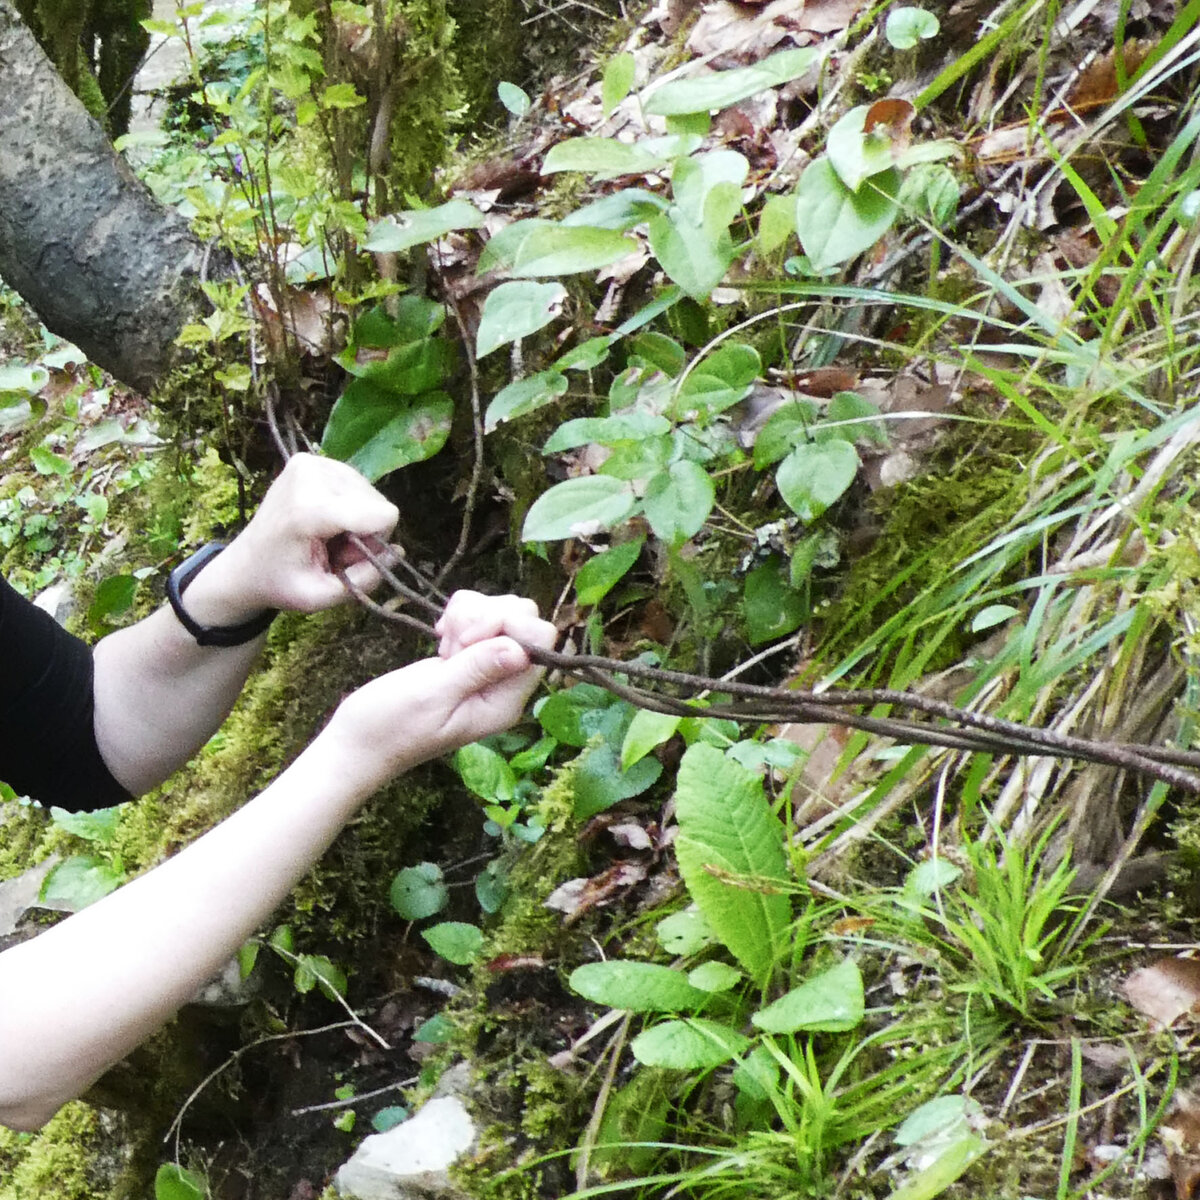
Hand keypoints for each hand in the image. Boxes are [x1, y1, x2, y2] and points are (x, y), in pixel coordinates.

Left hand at [186, 454, 399, 621]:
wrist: (246, 563)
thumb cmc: (281, 583)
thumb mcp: (321, 597)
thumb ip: (364, 580)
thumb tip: (397, 552)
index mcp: (308, 509)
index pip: (381, 514)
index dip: (376, 542)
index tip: (347, 558)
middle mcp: (310, 474)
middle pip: (378, 504)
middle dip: (364, 532)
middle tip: (333, 551)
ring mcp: (310, 462)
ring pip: (370, 494)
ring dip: (357, 520)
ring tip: (326, 537)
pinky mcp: (311, 459)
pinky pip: (356, 484)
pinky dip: (348, 506)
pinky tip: (324, 521)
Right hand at [325, 591, 555, 791]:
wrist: (357, 742)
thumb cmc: (389, 727)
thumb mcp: (433, 696)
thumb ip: (477, 669)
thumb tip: (521, 649)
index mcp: (505, 701)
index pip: (540, 641)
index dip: (509, 625)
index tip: (467, 641)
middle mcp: (504, 685)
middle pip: (525, 619)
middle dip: (488, 615)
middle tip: (453, 644)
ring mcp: (487, 669)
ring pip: (502, 611)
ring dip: (470, 615)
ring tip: (444, 644)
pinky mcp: (469, 656)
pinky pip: (479, 615)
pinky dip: (459, 616)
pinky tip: (441, 638)